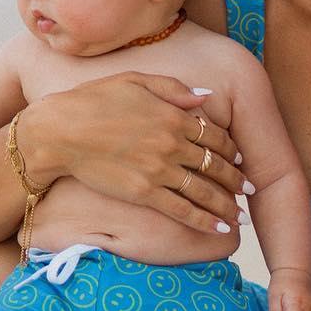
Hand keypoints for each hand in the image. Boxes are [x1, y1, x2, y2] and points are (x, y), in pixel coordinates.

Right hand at [21, 73, 249, 235]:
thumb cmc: (93, 101)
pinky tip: (220, 229)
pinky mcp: (144, 193)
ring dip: (227, 205)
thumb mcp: (135, 81)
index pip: (214, 135)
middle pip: (214, 164)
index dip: (230, 148)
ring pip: (204, 191)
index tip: (239, 158)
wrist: (60, 131)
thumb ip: (174, 88)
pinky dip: (205, 221)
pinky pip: (182, 210)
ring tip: (241, 217)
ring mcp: (159, 170)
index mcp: (173, 115)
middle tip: (250, 188)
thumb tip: (207, 97)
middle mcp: (171, 143)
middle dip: (237, 179)